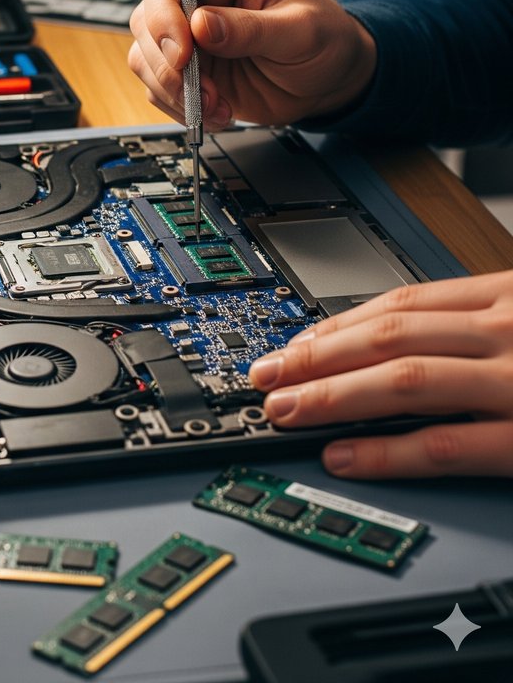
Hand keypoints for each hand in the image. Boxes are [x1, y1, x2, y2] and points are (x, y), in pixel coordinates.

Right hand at [127, 0, 376, 128]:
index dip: (163, 11)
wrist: (329, 79)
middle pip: (146, 17)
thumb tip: (201, 25)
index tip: (182, 52)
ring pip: (144, 55)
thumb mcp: (301, 31)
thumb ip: (251, 29)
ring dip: (173, 89)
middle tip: (202, 90)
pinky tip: (214, 111)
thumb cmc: (324, 39)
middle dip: (167, 62)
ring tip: (215, 106)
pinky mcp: (183, 66)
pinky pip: (156, 86)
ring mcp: (186, 31)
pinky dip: (179, 106)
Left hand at [248, 270, 512, 477]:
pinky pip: (447, 446)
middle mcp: (506, 331)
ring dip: (332, 396)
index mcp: (506, 298)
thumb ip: (481, 326)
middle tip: (266, 376)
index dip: (337, 326)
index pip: (402, 305)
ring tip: (284, 411)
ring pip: (403, 381)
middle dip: (315, 359)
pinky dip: (386, 453)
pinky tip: (342, 457)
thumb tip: (412, 340)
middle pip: (387, 338)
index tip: (293, 346)